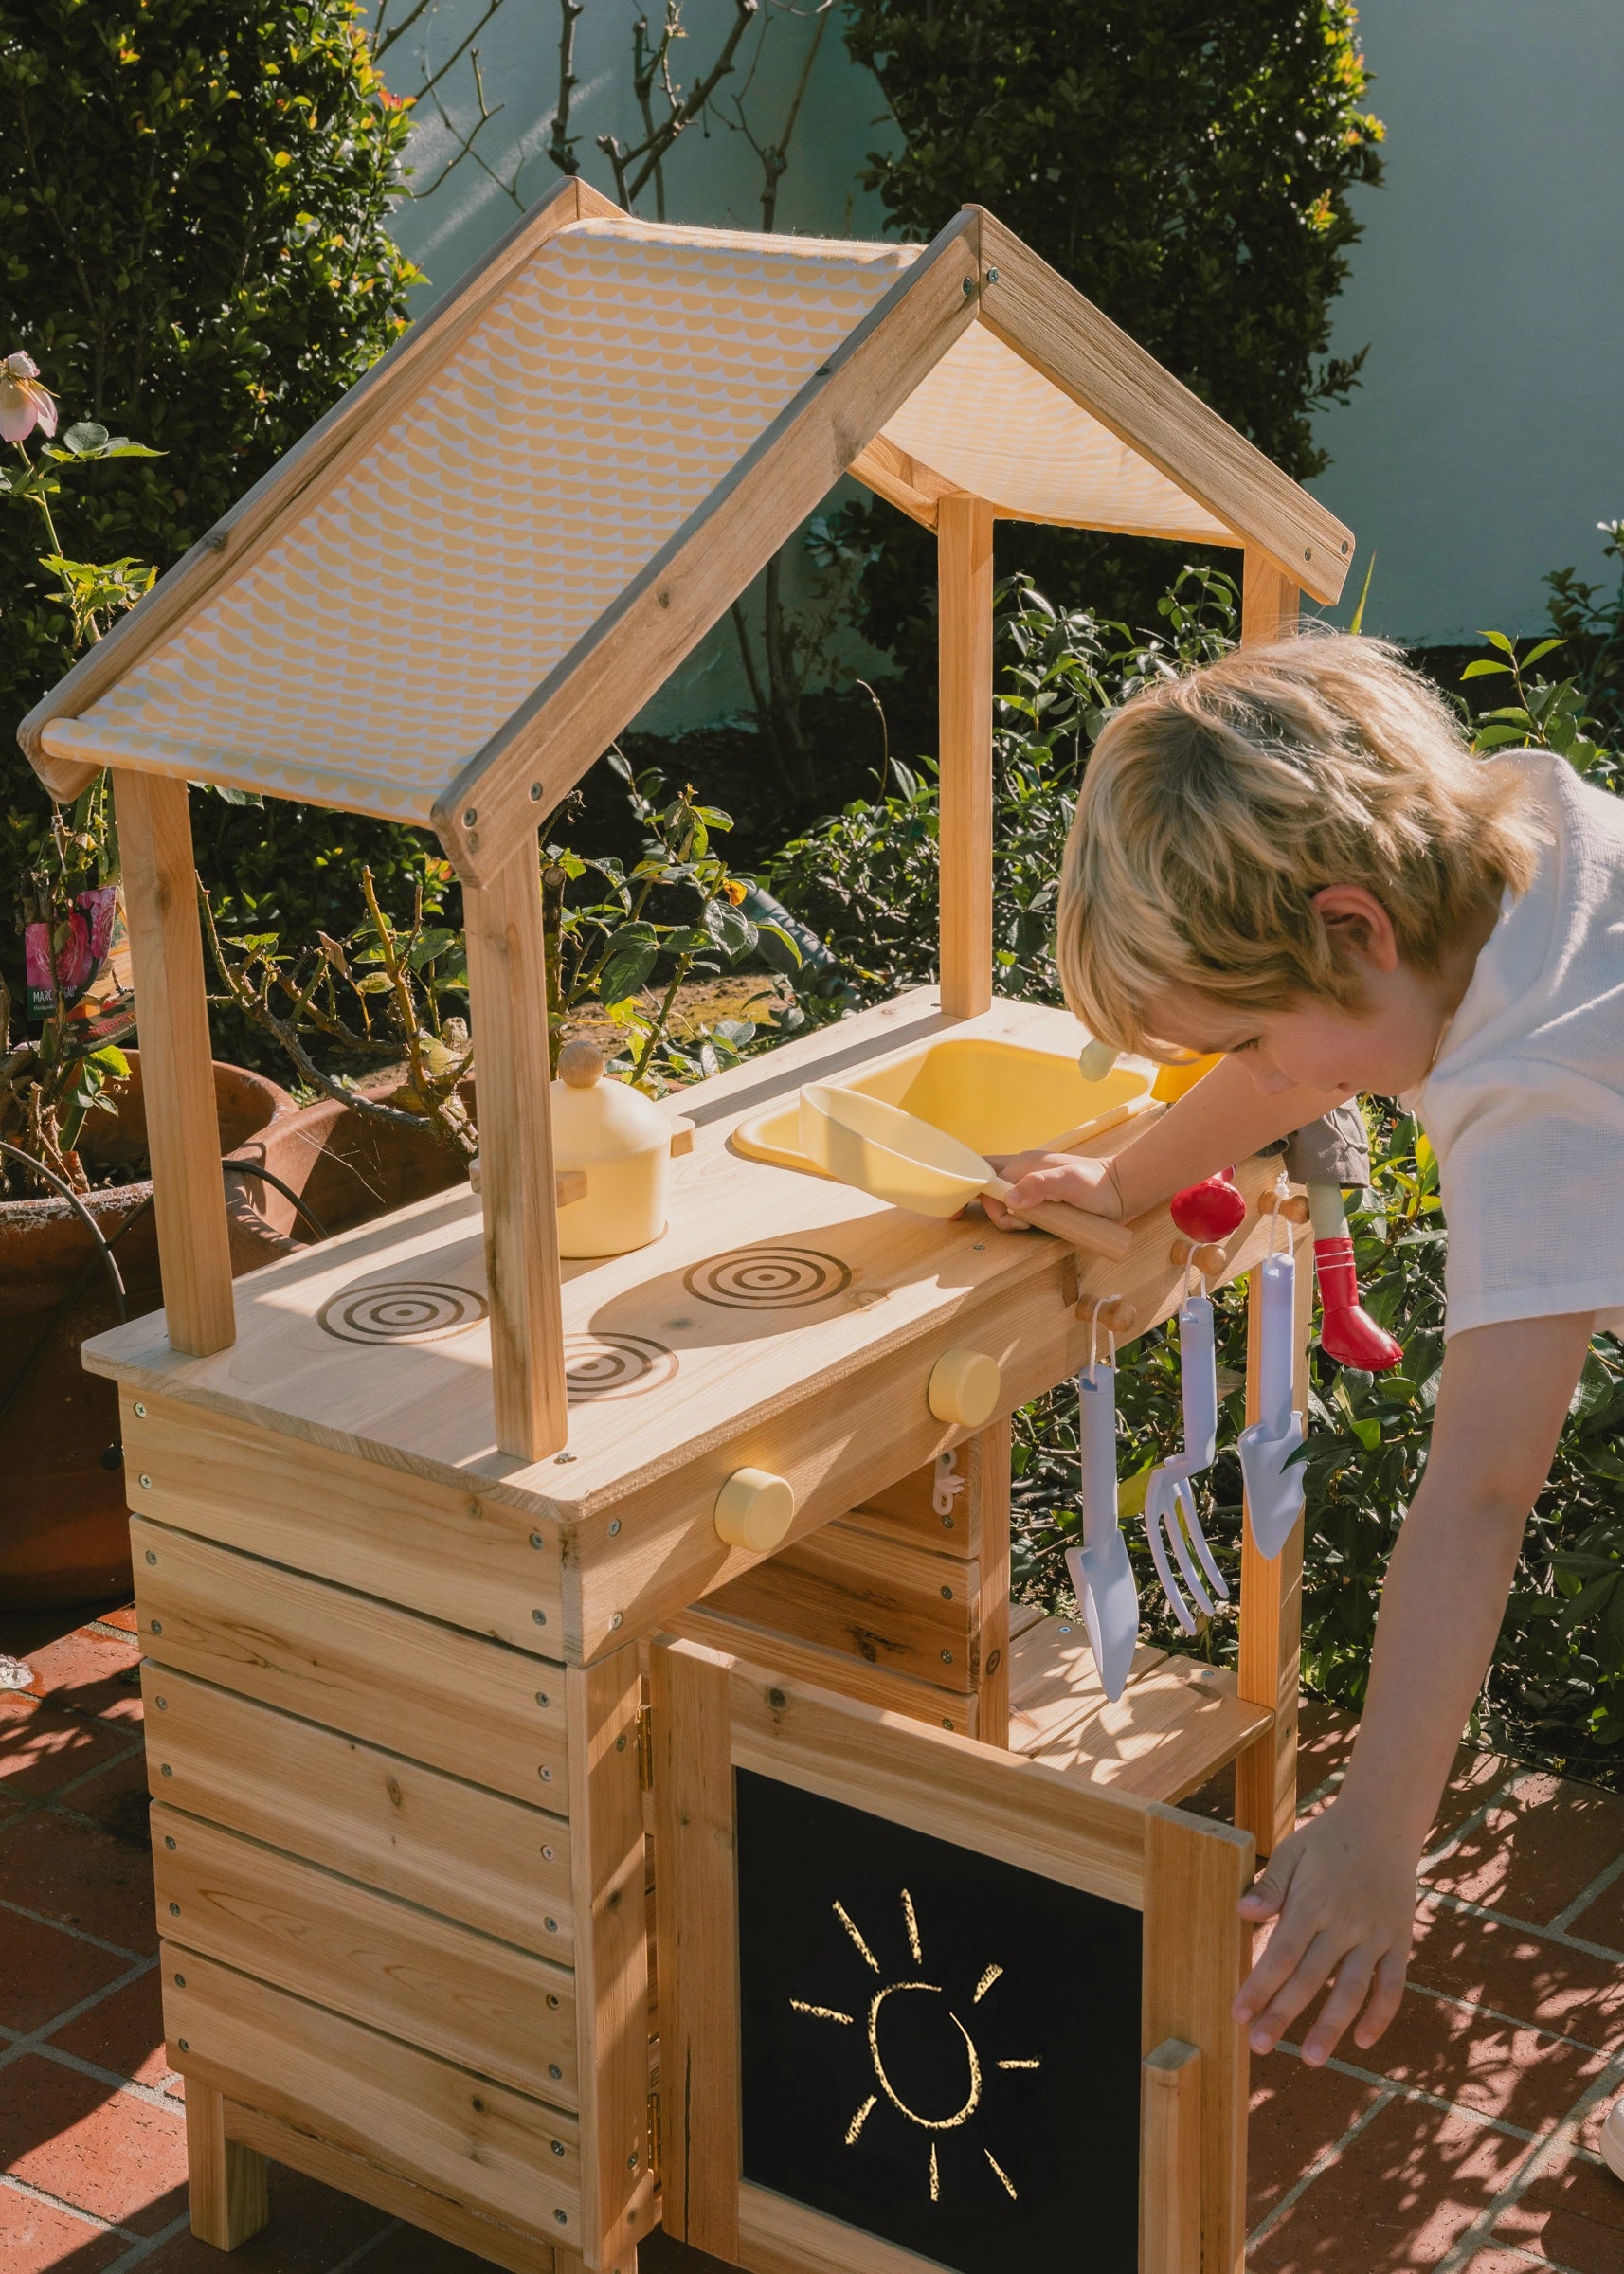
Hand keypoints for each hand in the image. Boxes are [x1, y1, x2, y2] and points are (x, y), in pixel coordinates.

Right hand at [982, 1150, 1122, 1231]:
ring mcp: (1032, 1184)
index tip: (1010, 1220)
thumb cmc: (1098, 1185)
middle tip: (1022, 1224)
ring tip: (1035, 1225)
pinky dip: (1020, 1219)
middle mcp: (1023, 1171)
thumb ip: (1038, 1186)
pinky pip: (1019, 1207)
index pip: (987, 1183)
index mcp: (1024, 1163)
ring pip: (1004, 1201)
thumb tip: (1009, 1199)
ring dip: (1011, 1218)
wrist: (1122, 1191)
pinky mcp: (1041, 1197)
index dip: (988, 1203)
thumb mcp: (1069, 1183)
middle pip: (991, 1190)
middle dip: (996, 1211)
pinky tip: (1037, 1223)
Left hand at [1235, 1798, 1419, 2065]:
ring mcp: (1375, 1934)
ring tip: (1311, 2058)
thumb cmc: (1328, 1839)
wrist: (1385, 1821)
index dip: (1259, 1986)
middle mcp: (1344, 1923)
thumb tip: (1242, 1912)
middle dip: (1284, 2014)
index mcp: (1312, 1902)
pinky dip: (1382, 2014)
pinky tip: (1363, 2041)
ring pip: (1353, 1989)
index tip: (1238, 2015)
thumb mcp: (1293, 1851)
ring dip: (1332, 2025)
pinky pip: (1393, 1984)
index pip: (1281, 1954)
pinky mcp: (1400, 1940)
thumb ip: (1271, 1884)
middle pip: (1311, 1978)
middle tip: (1260, 2046)